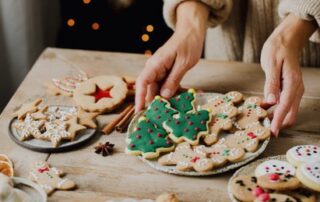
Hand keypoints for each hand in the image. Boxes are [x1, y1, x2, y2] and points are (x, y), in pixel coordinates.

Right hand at [135, 1, 208, 111]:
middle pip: (150, 89)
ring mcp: (160, 71)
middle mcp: (154, 68)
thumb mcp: (183, 63)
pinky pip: (166, 86)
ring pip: (158, 89)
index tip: (139, 111)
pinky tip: (179, 100)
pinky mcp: (166, 72)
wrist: (191, 32)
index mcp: (156, 64)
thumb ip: (174, 79)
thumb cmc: (188, 44)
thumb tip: (165, 96)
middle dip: (154, 103)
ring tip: (171, 111)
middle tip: (160, 118)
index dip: (140, 98)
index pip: (142, 82)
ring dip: (165, 99)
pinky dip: (172, 93)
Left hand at [261, 14, 316, 135]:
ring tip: (260, 120)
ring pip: (288, 111)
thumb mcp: (271, 65)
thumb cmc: (277, 49)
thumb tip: (271, 102)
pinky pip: (284, 105)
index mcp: (292, 84)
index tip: (271, 133)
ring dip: (276, 118)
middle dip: (278, 124)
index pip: (285, 107)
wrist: (287, 39)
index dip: (278, 121)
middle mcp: (296, 89)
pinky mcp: (289, 90)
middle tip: (262, 129)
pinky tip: (263, 110)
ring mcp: (294, 90)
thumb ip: (271, 84)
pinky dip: (275, 111)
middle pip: (290, 114)